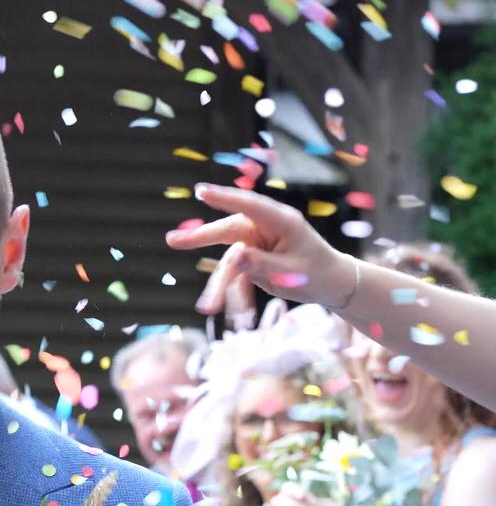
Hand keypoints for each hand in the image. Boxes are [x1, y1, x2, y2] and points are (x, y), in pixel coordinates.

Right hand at [165, 184, 357, 313]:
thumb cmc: (318, 274)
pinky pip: (236, 275)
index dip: (224, 198)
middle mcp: (265, 228)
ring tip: (206, 308)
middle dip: (200, 239)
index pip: (249, 206)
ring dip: (219, 286)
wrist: (332, 285)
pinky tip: (235, 313)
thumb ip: (262, 264)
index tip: (201, 192)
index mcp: (282, 222)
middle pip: (227, 232)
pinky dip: (233, 293)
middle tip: (172, 241)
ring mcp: (256, 243)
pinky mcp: (252, 258)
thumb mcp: (292, 272)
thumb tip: (235, 257)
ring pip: (228, 261)